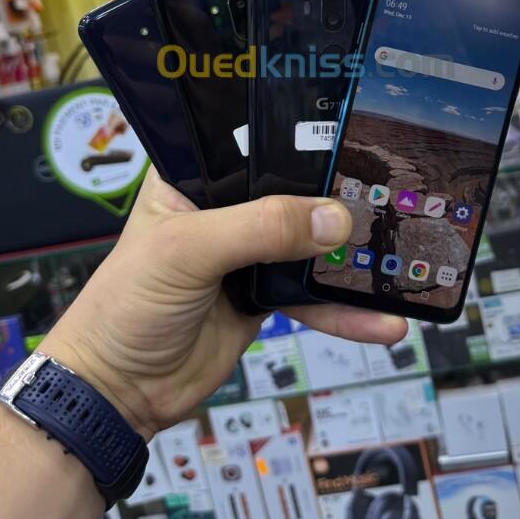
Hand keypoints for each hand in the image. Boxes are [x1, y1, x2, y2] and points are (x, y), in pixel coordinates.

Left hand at [40, 168, 406, 438]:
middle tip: (395, 188)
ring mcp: (248, 253)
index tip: (355, 126)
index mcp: (195, 176)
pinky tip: (384, 322)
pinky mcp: (265, 297)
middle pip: (293, 189)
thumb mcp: (186, 250)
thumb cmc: (127, 304)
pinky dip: (347, 312)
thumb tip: (334, 219)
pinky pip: (315, 298)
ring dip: (351, 256)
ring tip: (401, 259)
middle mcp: (225, 207)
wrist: (118, 391)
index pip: (251, 140)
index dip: (296, 133)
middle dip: (339, 193)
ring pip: (311, 244)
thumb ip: (258, 228)